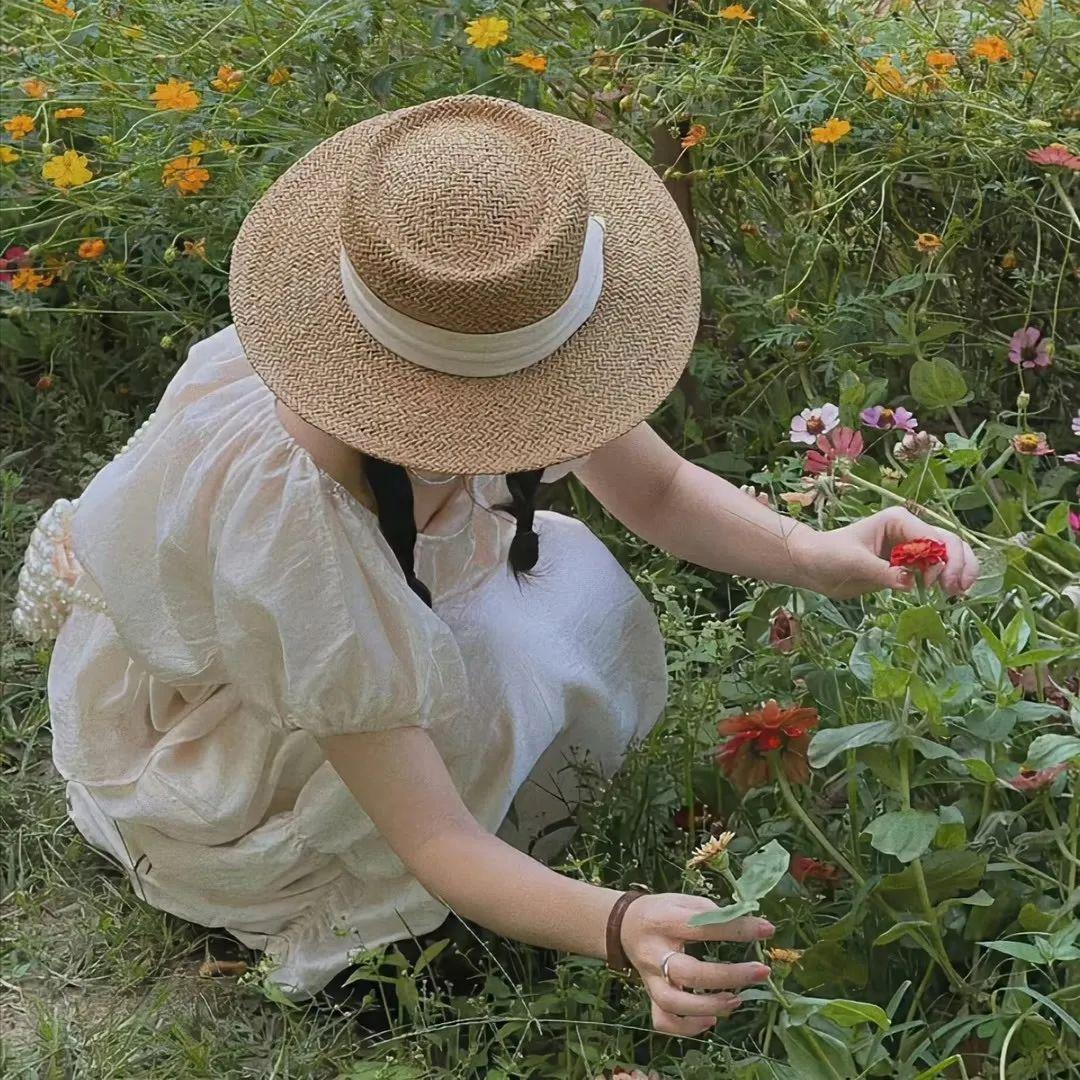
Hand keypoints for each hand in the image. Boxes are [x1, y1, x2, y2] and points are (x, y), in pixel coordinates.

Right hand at [620, 893, 773, 1035]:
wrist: (623, 925)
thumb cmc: (660, 911)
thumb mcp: (681, 900)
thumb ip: (707, 911)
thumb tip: (742, 920)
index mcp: (664, 922)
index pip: (702, 927)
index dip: (736, 929)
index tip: (766, 930)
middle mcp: (654, 953)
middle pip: (689, 972)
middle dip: (728, 975)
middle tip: (761, 971)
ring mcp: (650, 978)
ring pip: (673, 1004)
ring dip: (708, 1006)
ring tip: (736, 1000)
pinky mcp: (650, 995)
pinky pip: (663, 1020)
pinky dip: (687, 1027)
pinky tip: (710, 1020)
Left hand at [793, 506, 979, 599]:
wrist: (813, 565)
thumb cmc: (829, 554)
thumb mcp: (854, 562)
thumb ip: (882, 572)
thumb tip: (910, 584)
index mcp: (899, 521)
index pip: (933, 537)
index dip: (942, 559)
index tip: (934, 584)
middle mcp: (909, 531)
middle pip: (949, 543)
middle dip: (958, 564)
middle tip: (956, 591)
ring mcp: (910, 548)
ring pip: (948, 555)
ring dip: (959, 571)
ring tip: (958, 594)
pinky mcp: (907, 566)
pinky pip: (935, 570)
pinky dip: (947, 580)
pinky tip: (951, 594)